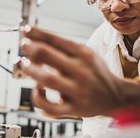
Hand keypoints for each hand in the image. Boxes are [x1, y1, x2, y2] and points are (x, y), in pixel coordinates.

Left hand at [17, 26, 139, 117]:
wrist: (116, 97)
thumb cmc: (95, 73)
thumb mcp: (86, 54)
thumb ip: (64, 49)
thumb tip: (35, 41)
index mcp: (83, 54)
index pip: (55, 39)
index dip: (36, 33)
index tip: (25, 30)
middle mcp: (81, 71)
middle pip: (48, 55)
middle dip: (31, 48)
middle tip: (23, 46)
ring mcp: (78, 91)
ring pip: (47, 79)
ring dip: (31, 70)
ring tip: (24, 64)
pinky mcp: (75, 109)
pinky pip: (51, 107)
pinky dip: (39, 99)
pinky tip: (37, 90)